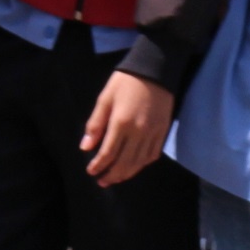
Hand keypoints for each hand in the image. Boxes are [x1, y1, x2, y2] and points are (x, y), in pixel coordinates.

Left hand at [80, 71, 173, 186]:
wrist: (155, 69)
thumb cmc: (125, 82)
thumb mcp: (105, 98)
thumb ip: (95, 124)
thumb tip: (86, 148)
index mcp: (121, 123)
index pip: (108, 153)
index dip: (98, 166)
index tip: (91, 171)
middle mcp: (138, 132)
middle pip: (124, 163)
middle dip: (111, 175)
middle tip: (101, 181)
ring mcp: (153, 133)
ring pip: (139, 163)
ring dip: (126, 174)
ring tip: (116, 178)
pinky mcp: (163, 131)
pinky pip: (152, 155)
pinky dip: (142, 164)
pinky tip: (134, 166)